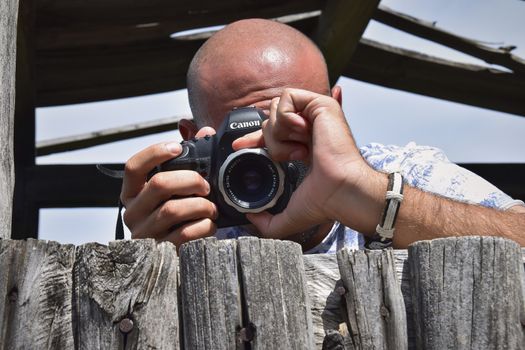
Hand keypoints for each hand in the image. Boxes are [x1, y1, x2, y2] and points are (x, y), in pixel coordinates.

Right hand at [121, 127, 218, 247]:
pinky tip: (209, 225)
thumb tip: (204, 132)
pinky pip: (186, 234)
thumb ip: (189, 159)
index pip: (133, 167)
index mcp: (132, 194)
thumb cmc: (178, 217)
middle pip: (159, 184)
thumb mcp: (178, 189)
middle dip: (190, 180)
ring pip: (174, 210)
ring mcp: (145, 235)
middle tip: (205, 186)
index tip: (177, 148)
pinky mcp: (161, 252)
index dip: (155, 153)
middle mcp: (132, 213)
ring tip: (211, 208)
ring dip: (201, 205)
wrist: (181, 255)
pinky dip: (204, 226)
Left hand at [233, 88, 386, 238]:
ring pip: (276, 110)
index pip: (272, 134)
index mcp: (304, 147)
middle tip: (288, 157)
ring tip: (297, 150)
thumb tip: (251, 218)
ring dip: (279, 134)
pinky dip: (285, 117)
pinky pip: (287, 98)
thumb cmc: (325, 201)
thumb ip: (269, 223)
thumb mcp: (291, 215)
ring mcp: (316, 116)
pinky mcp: (321, 104)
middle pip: (270, 120)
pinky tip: (300, 133)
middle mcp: (310, 129)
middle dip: (268, 140)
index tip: (239, 147)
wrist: (341, 190)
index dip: (253, 138)